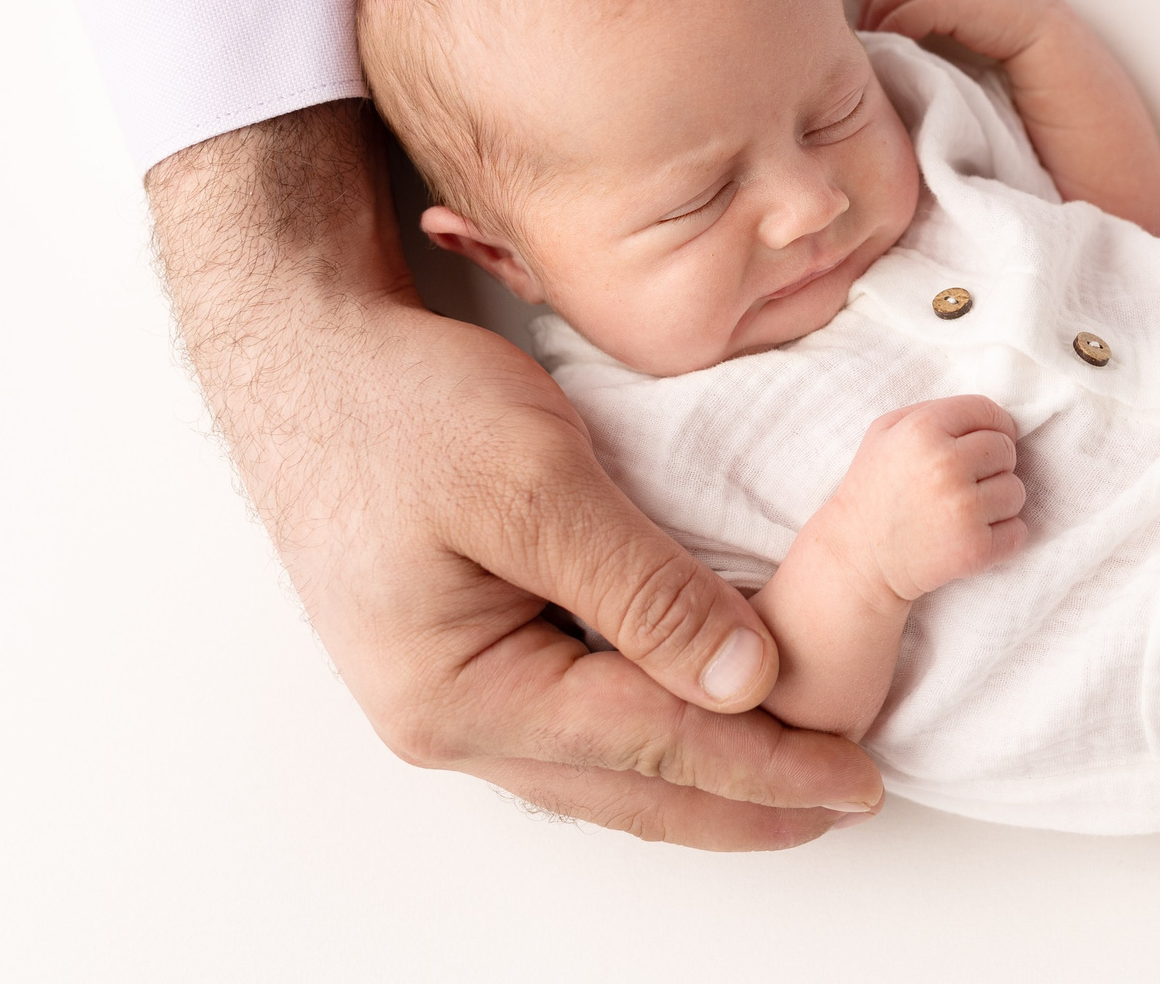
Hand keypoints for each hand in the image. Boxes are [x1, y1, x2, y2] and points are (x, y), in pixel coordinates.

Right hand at [151, 102, 884, 846]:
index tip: (854, 779)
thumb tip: (746, 680)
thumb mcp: (535, 481)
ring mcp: (452, 694)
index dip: (764, 766)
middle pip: (630, 787)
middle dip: (745, 804)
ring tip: (798, 784)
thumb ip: (642, 587)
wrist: (305, 356)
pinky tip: (710, 720)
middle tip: (848, 801)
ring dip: (704, 780)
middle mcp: (450, 720)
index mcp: (458, 694)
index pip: (650, 748)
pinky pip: (580, 721)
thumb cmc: (400, 406)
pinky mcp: (468, 654)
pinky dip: (655, 734)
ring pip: (605, 769)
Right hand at [828, 395, 1030, 602]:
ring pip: (1015, 491)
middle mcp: (945, 465)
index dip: (992, 425)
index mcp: (923, 429)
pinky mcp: (974, 549)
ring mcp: (963, 509)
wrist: (857, 559)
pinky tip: (971, 535)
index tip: (985, 443)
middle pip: (1006, 450)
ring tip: (963, 511)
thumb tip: (988, 415)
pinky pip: (1018, 532)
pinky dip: (1003, 536)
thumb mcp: (885, 432)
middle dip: (992, 464)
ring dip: (997, 502)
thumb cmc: (874, 490)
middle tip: (964, 482)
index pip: (987, 411)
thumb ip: (933, 411)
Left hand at [834, 0, 1159, 238]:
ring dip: (886, 14)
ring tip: (883, 62)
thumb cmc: (1048, 175)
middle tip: (862, 51)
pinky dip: (909, 21)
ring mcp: (1025, 4)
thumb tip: (869, 66)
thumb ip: (933, 76)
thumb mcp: (969, 116)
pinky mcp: (1034, 21)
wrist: (1114, 195)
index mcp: (998, 9)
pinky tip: (906, 58)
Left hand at [836, 0, 1065, 62]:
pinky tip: (899, 54)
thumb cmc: (1008, 28)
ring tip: (879, 53)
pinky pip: (900, 19)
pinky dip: (893, 38)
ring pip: (885, 0)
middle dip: (867, 10)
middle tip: (866, 41)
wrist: (1046, 38)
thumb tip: (890, 11)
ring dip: (878, 29)